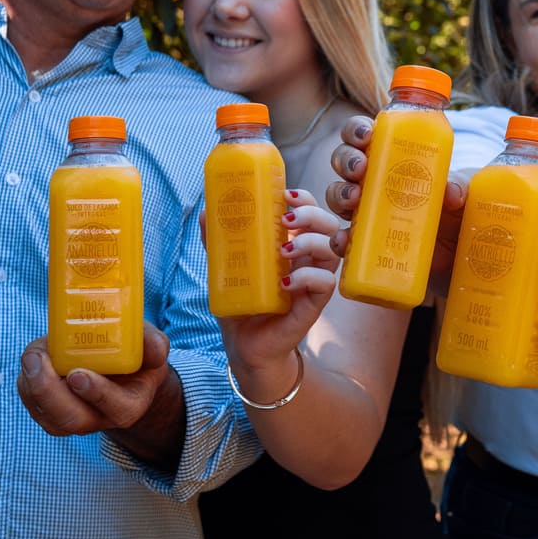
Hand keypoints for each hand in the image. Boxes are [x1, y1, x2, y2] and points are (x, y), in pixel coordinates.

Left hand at [17, 321, 171, 436]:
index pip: (115, 407)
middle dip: (50, 392)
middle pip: (71, 419)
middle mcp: (99, 418)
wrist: (120, 371)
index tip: (79, 374)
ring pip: (47, 416)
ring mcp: (73, 418)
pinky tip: (32, 358)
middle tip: (39, 362)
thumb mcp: (151, 346)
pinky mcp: (51, 412)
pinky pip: (33, 405)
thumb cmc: (135, 356)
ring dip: (33, 386)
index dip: (96, 393)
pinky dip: (27, 382)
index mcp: (129, 405)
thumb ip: (154, 345)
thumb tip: (156, 349)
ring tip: (33, 355)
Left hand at [209, 190, 340, 376]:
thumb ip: (218, 242)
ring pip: (332, 250)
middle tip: (286, 219)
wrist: (244, 344)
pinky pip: (325, 282)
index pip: (311, 213)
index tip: (286, 194)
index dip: (306, 199)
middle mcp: (308, 259)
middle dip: (313, 215)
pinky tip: (285, 283)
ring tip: (283, 251)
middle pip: (329, 225)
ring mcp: (313, 281)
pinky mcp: (314, 304)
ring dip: (310, 243)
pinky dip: (307, 277)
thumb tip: (206, 212)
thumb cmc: (243, 302)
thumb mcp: (227, 267)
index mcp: (293, 243)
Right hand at [325, 115, 466, 280]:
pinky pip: (343, 236)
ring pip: (337, 194)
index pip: (365, 134)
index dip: (357, 130)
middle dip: (346, 160)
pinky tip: (344, 238)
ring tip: (354, 199)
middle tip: (361, 168)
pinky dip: (338, 237)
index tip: (367, 135)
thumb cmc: (460, 209)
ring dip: (339, 193)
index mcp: (393, 156)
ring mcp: (368, 210)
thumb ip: (461, 185)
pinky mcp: (368, 240)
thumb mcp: (467, 192)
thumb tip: (451, 192)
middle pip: (344, 160)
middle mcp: (375, 179)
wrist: (463, 251)